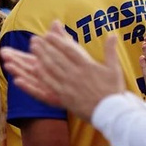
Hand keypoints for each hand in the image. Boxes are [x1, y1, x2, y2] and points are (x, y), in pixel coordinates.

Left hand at [0, 24, 120, 116]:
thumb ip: (111, 51)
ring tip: (31, 50)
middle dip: (45, 47)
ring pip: (51, 69)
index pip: (70, 50)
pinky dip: (39, 76)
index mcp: (88, 65)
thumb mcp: (114, 68)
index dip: (58, 41)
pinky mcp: (63, 97)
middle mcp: (76, 74)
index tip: (48, 34)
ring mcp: (68, 85)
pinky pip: (48, 85)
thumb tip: (113, 35)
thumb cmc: (112, 89)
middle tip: (34, 39)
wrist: (111, 111)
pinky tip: (31, 70)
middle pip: (57, 58)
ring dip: (40, 58)